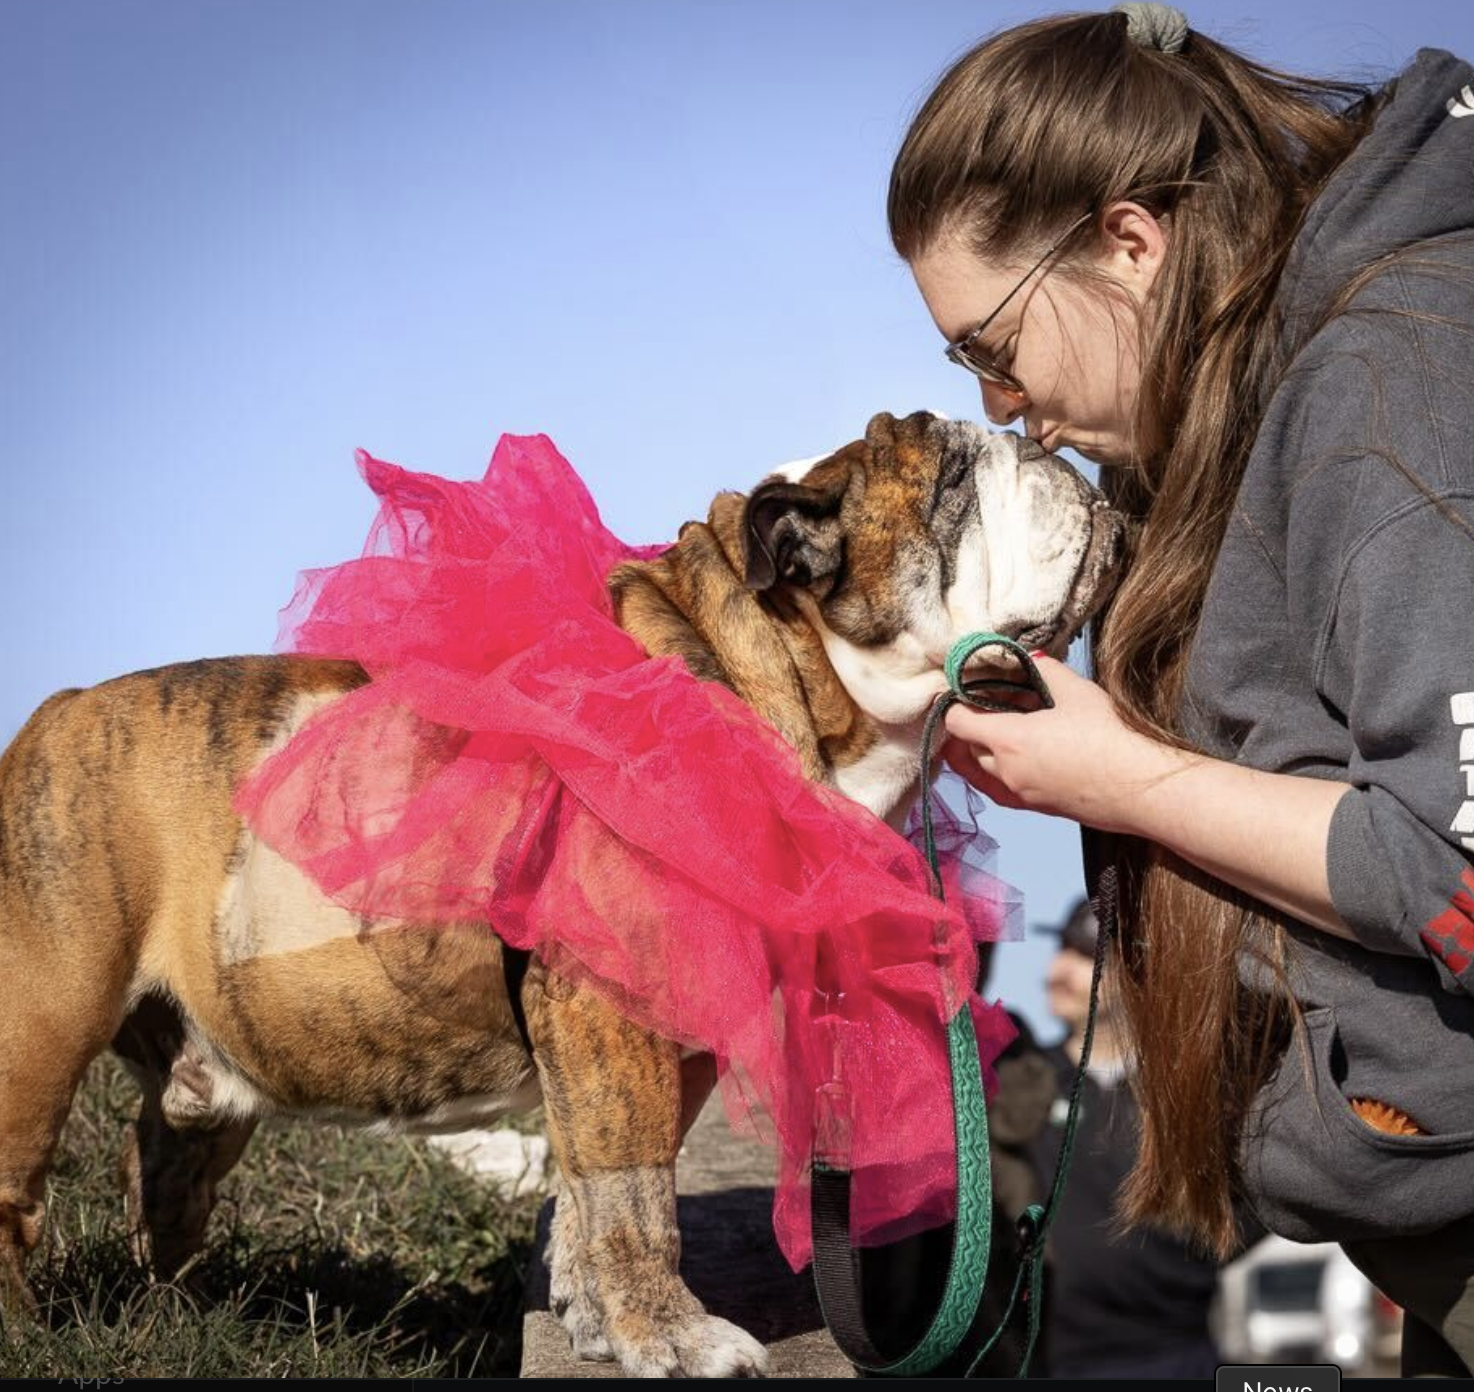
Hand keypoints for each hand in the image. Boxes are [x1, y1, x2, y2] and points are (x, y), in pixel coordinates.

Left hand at [941, 655, 1186, 831]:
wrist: (1138, 787)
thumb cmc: (1109, 738)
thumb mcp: (1077, 692)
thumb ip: (1045, 669)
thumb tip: (1030, 656)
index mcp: (1007, 740)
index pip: (956, 723)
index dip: (955, 704)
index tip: (965, 691)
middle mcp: (1004, 771)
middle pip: (965, 746)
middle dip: (973, 724)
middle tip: (994, 704)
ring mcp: (1017, 793)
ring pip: (980, 769)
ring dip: (984, 749)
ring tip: (1007, 728)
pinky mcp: (1033, 808)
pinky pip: (998, 788)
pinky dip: (995, 771)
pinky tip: (1016, 756)